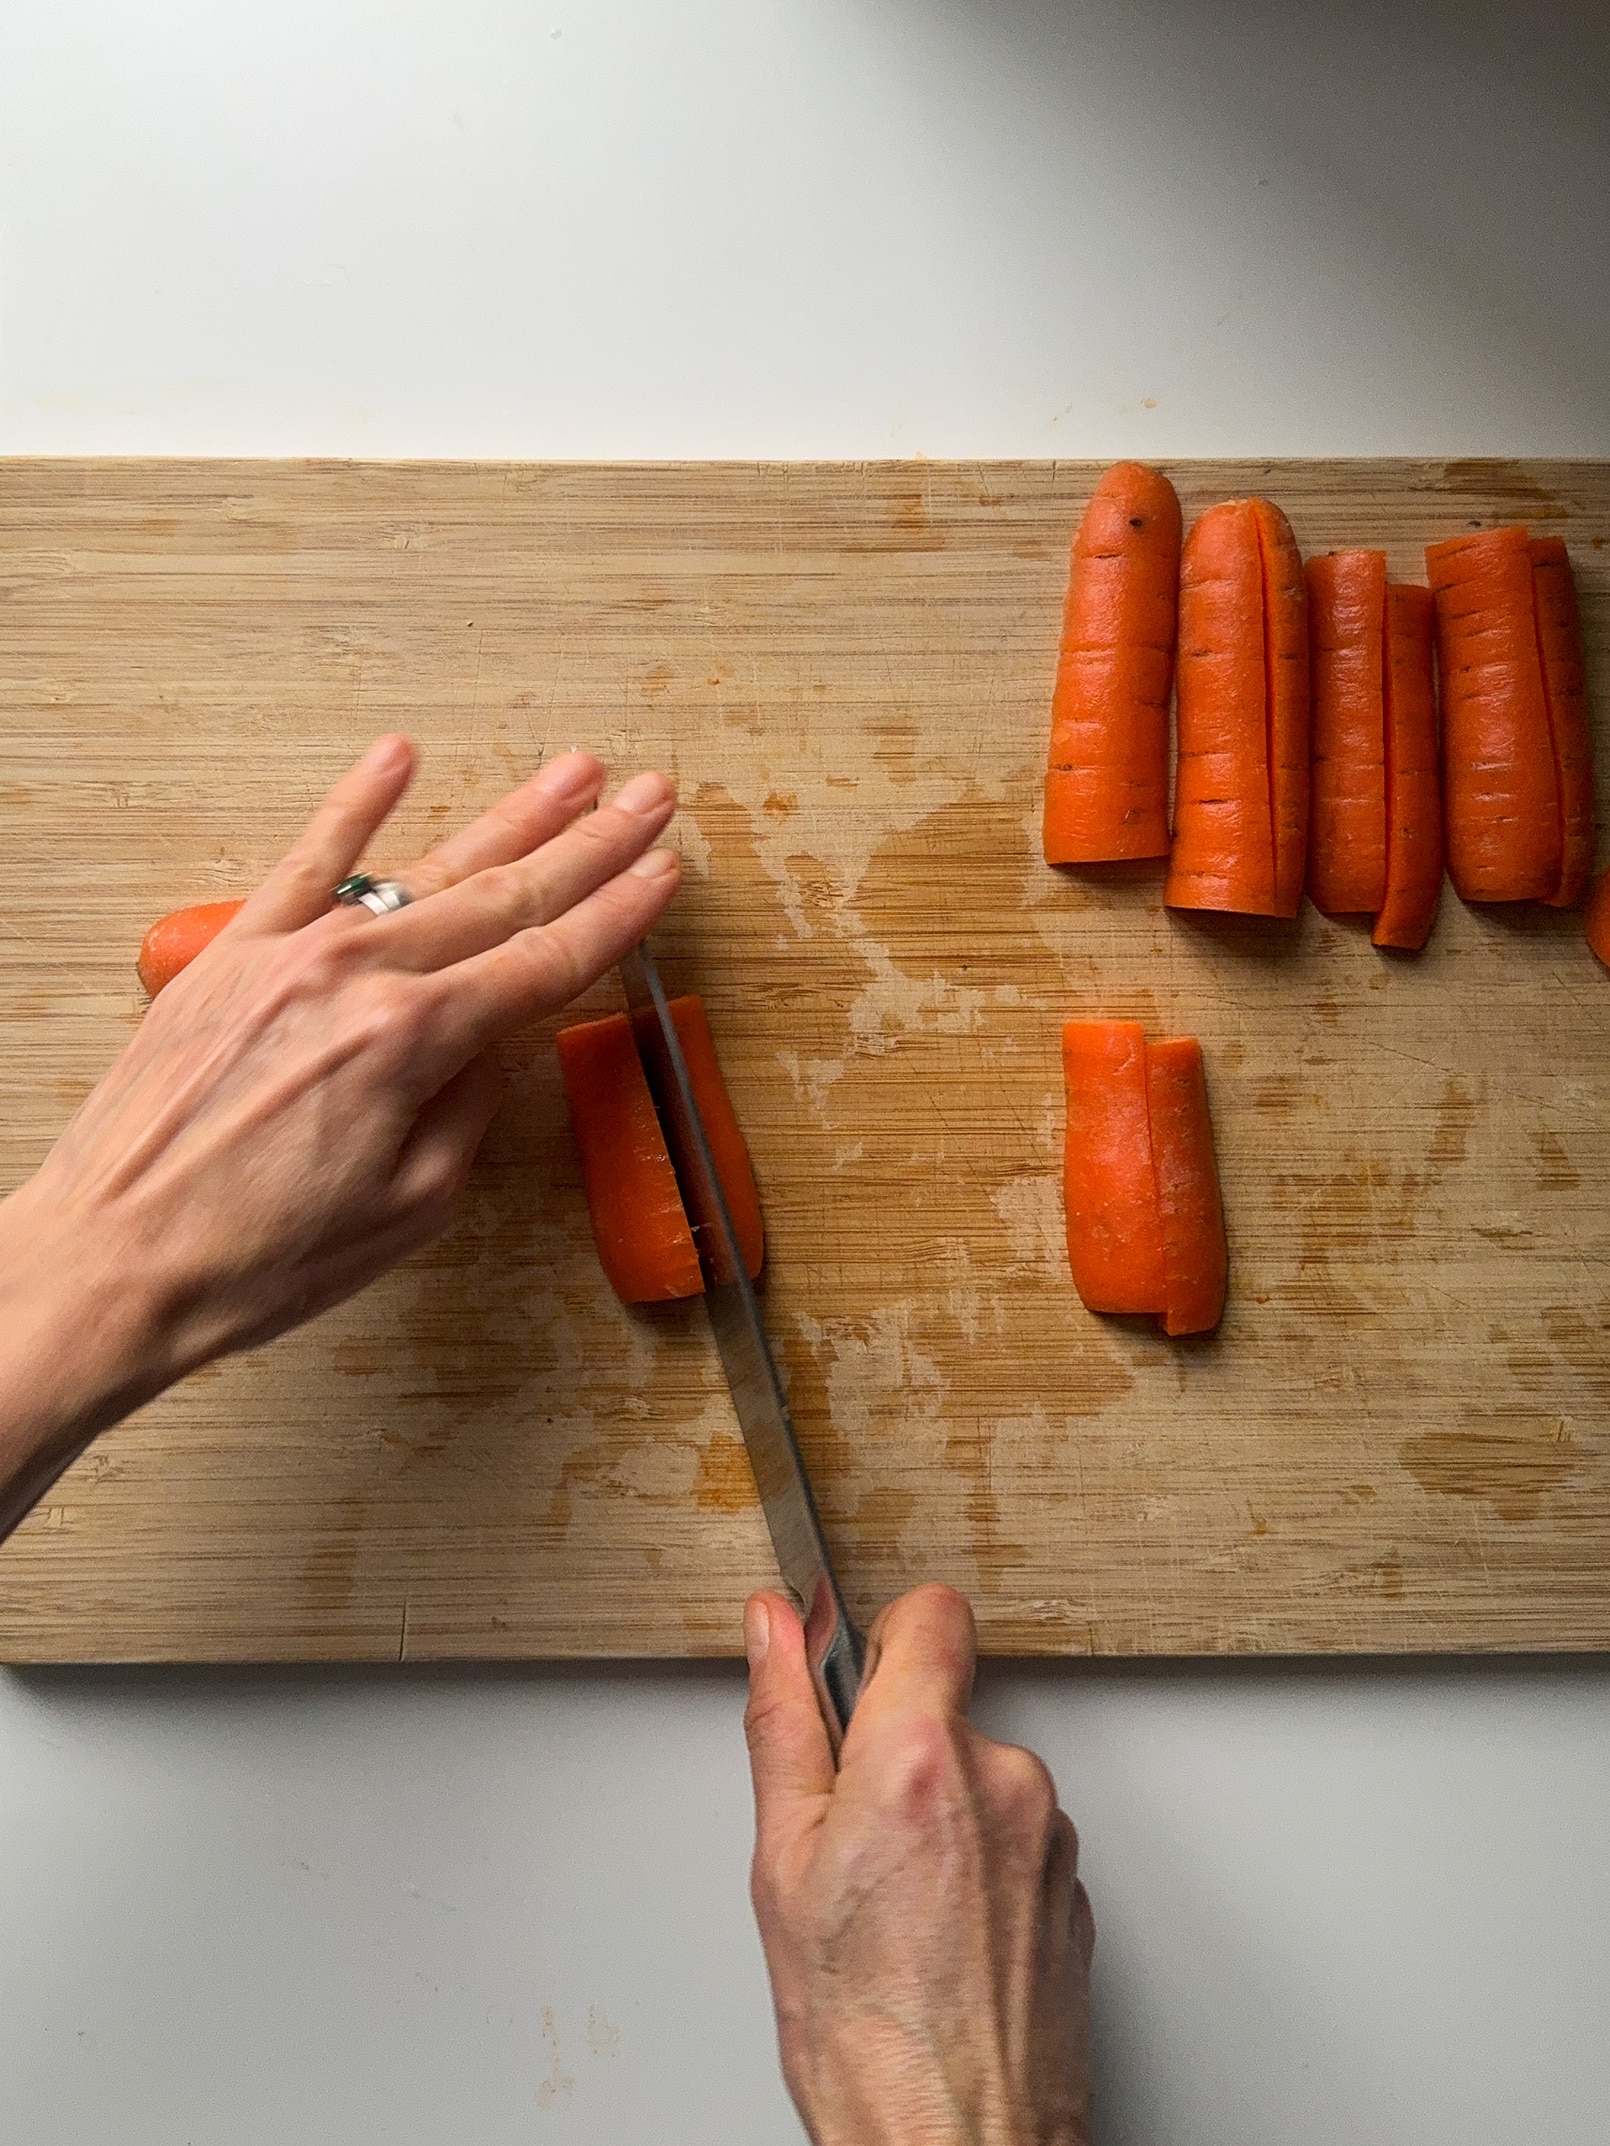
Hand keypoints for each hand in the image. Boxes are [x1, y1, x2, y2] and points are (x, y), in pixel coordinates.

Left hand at [0, 735, 679, 1536]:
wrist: (114, 1261)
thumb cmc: (258, 1257)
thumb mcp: (411, 1209)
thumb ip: (470, 1111)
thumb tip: (498, 1048)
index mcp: (412, 1042)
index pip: (545, 963)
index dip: (617, 917)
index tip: (665, 875)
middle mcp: (357, 977)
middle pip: (503, 897)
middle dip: (591, 845)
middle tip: (649, 798)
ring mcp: (292, 954)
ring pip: (425, 866)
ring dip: (509, 817)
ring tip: (572, 774)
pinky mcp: (233, 955)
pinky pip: (305, 860)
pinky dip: (354, 804)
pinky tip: (398, 755)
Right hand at [743, 1583, 1093, 2145]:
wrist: (953, 2144)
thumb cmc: (864, 2032)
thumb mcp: (783, 1862)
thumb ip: (784, 1721)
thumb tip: (774, 1630)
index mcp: (923, 1757)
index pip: (931, 1613)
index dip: (886, 1634)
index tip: (857, 1676)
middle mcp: (1007, 1781)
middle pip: (949, 1706)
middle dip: (899, 1750)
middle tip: (852, 1838)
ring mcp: (1053, 1838)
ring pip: (982, 1778)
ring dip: (942, 1815)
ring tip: (895, 1906)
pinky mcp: (1075, 1889)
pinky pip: (1017, 1838)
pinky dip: (980, 1866)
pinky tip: (938, 1934)